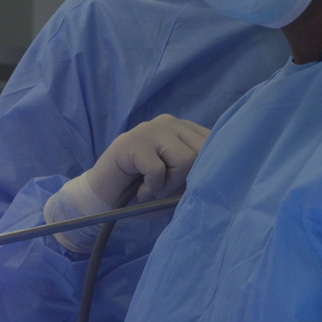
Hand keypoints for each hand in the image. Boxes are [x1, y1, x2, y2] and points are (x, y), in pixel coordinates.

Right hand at [84, 114, 210, 204]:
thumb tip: (217, 177)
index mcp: (184, 129)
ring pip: (185, 160)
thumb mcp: (178, 186)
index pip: (215, 142)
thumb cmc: (144, 192)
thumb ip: (197, 177)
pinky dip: (151, 189)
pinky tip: (139, 191)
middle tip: (166, 190)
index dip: (209, 170)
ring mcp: (149, 129)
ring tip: (153, 190)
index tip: (190, 187)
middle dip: (188, 180)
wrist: (103, 198)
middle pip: (203, 152)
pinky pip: (158, 170)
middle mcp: (170, 122)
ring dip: (169, 186)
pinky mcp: (132, 142)